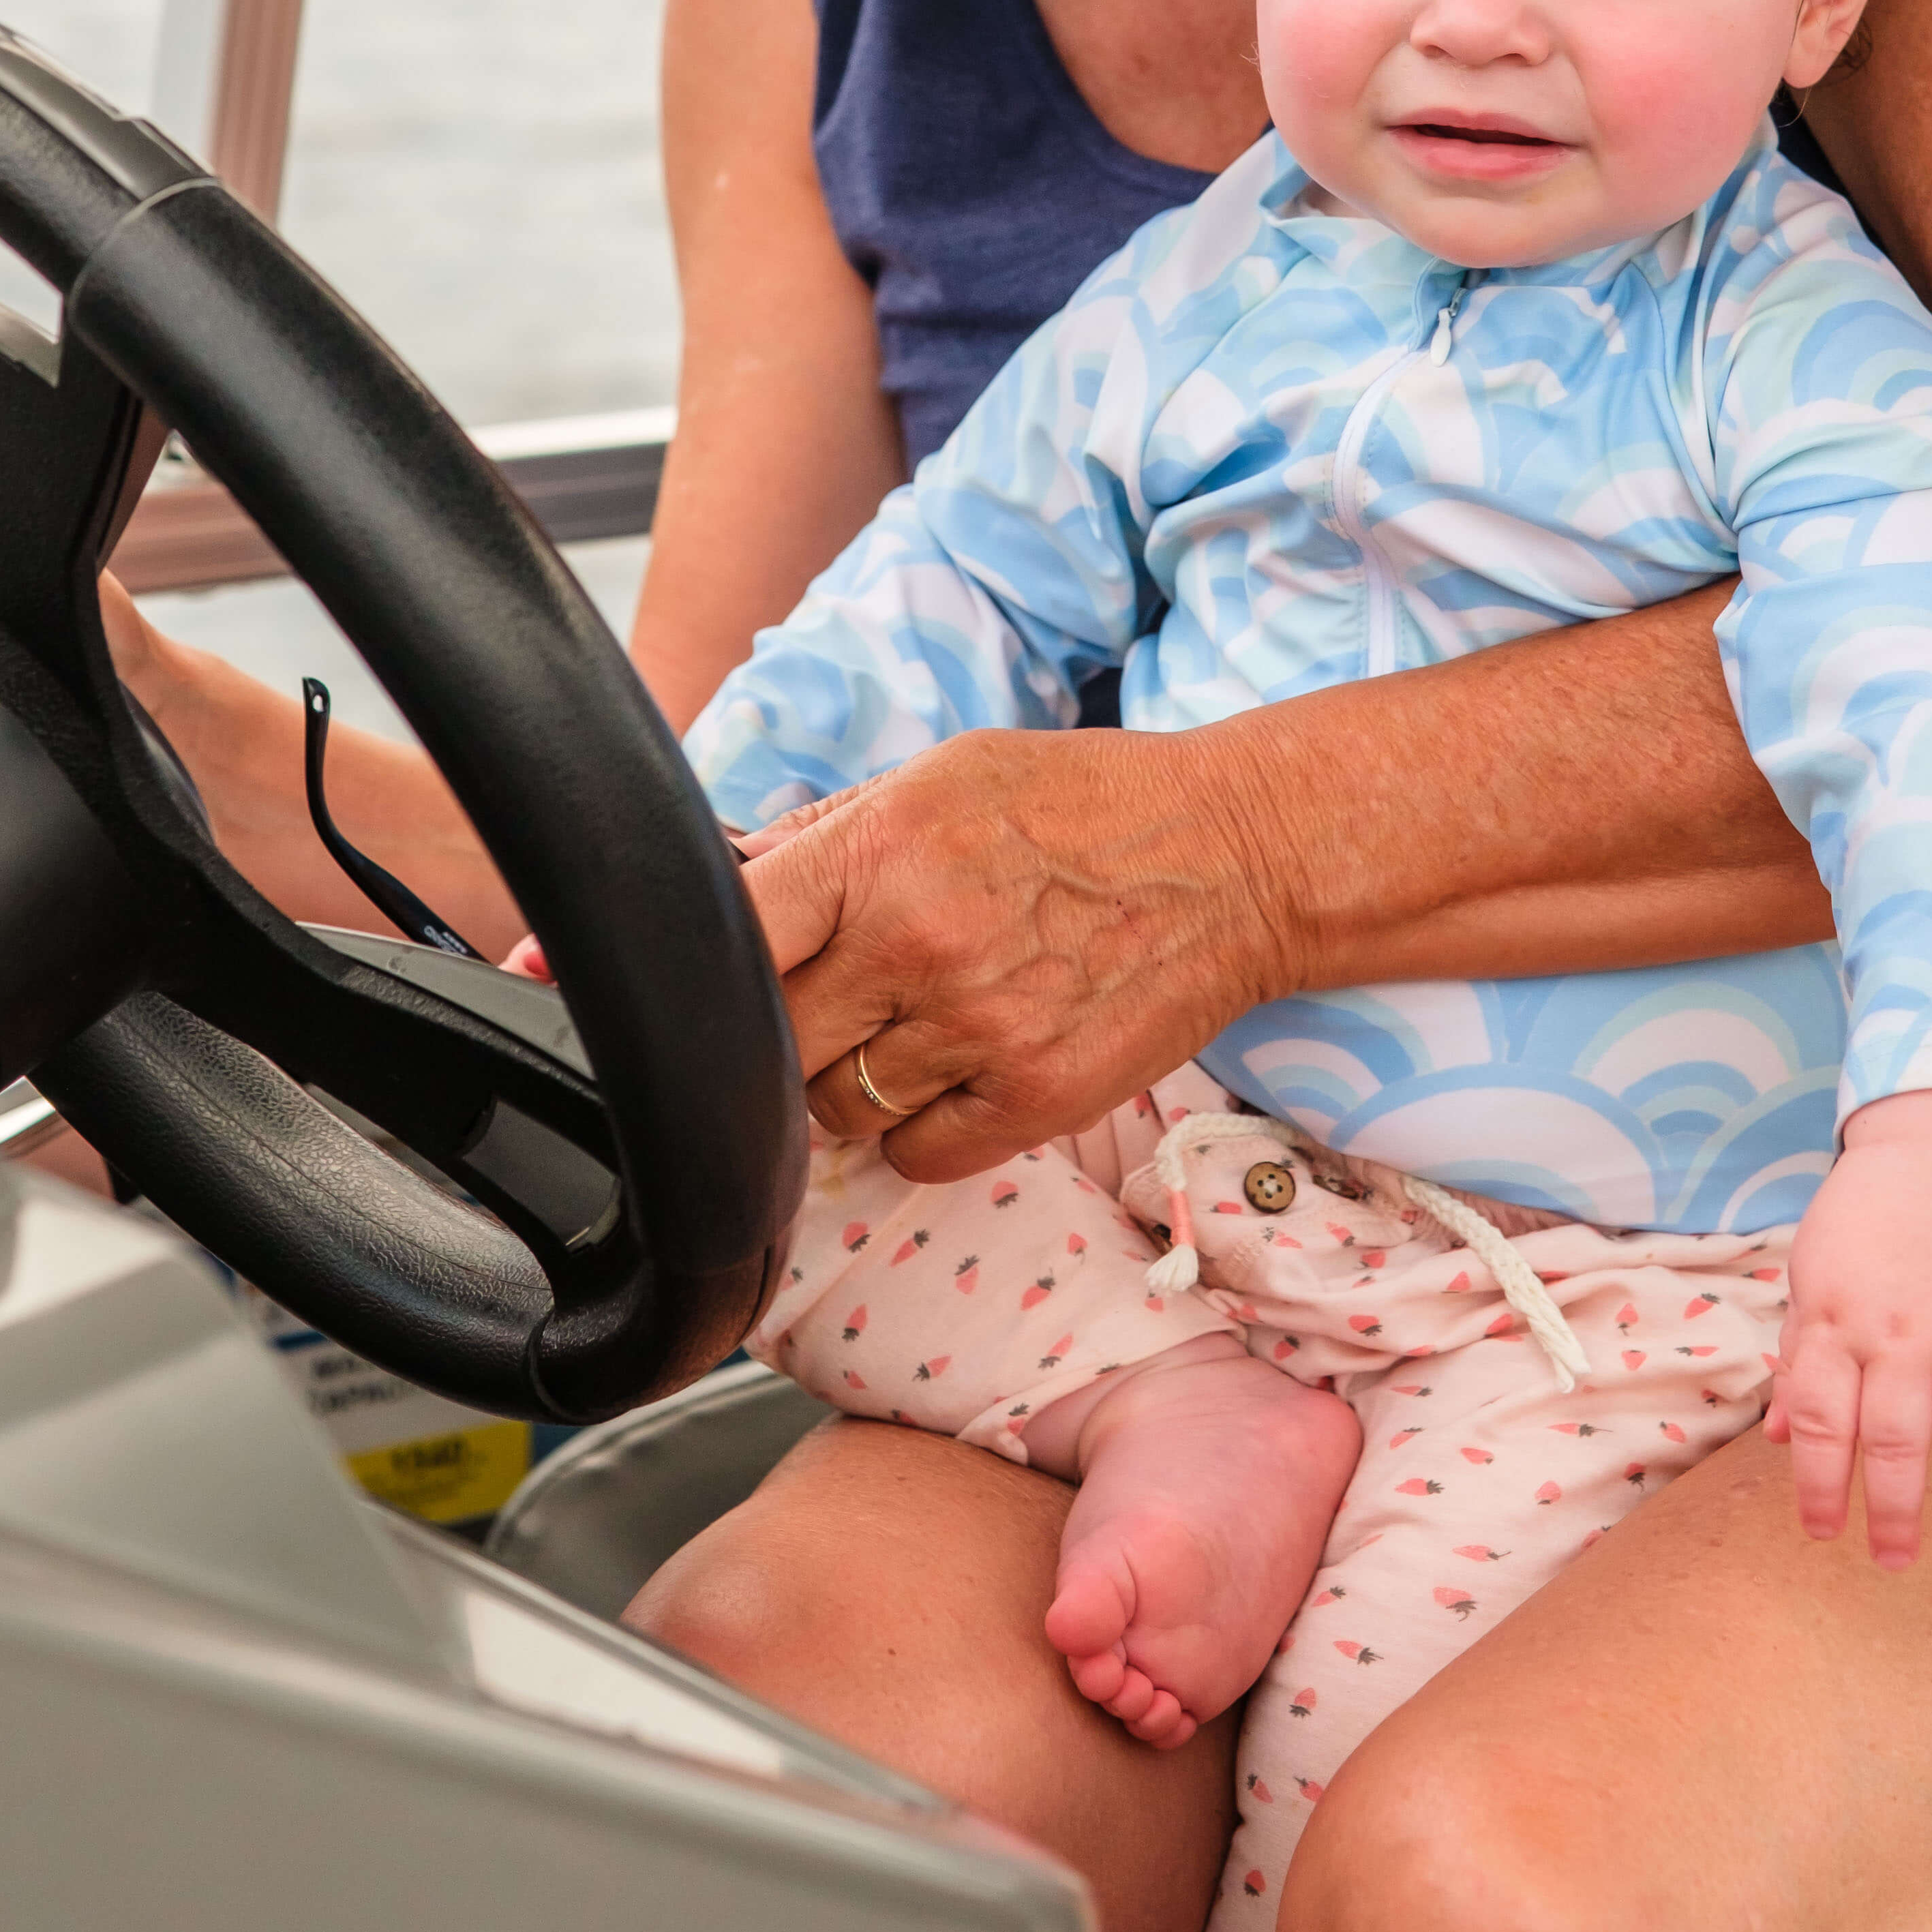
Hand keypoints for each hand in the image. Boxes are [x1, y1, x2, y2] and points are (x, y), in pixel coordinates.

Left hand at [732, 726, 1293, 1181]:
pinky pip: (914, 1154)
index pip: (732, 932)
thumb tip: (726, 879)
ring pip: (835, 1109)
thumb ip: (828, 835)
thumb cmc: (1084, 806)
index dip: (695, 965)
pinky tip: (962, 1070)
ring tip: (918, 1023)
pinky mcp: (1035, 1099)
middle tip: (836, 998)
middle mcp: (917, 942)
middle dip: (785, 1027)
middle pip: (771, 1040)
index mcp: (881, 849)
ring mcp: (978, 1030)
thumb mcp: (942, 777)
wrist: (1237, 856)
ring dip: (855, 1080)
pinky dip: (921, 1127)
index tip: (696, 971)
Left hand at [1765, 1093, 1931, 1564]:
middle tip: (1891, 1561)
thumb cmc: (1867, 1217)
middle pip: (1896, 1443)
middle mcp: (1903, 1333)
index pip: (1822, 1423)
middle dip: (1892, 1516)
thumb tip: (1781, 1440)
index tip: (1823, 1533)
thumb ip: (1801, 1358)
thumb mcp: (1812, 1274)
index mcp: (1838, 1322)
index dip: (1818, 1487)